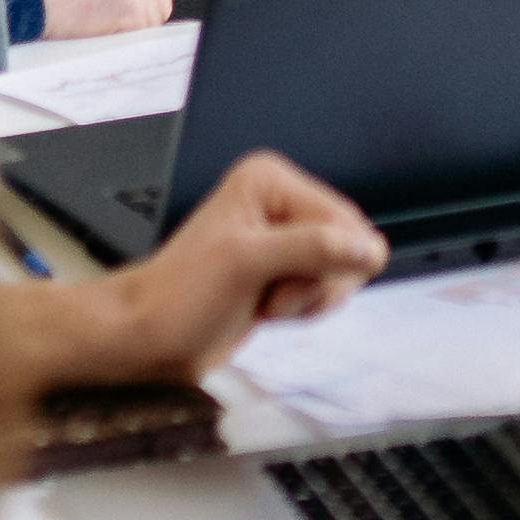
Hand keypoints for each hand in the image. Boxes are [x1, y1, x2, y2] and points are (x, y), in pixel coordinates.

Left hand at [87, 149, 386, 376]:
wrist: (149, 338)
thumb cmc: (180, 298)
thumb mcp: (246, 264)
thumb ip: (314, 249)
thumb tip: (370, 248)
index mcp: (271, 181)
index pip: (345, 222)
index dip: (323, 263)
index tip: (276, 279)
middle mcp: (282, 202)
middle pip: (350, 246)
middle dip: (315, 283)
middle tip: (268, 292)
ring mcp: (285, 237)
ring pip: (342, 272)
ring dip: (307, 300)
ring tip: (263, 300)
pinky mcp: (284, 268)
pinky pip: (326, 288)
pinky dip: (304, 308)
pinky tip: (267, 308)